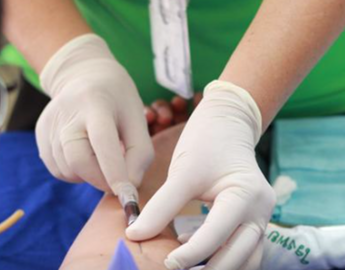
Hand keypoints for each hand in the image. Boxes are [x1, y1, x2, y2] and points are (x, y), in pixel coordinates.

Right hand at [36, 34, 153, 192]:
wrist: (85, 76)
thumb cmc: (118, 100)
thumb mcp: (137, 119)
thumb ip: (139, 153)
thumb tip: (129, 187)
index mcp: (96, 103)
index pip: (102, 141)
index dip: (115, 172)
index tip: (128, 195)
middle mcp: (67, 113)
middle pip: (78, 161)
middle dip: (102, 180)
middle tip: (117, 181)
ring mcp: (49, 124)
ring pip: (67, 170)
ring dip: (90, 176)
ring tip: (101, 157)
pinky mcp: (41, 135)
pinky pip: (58, 169)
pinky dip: (76, 172)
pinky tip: (86, 155)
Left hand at [127, 80, 275, 269]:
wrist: (227, 123)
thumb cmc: (206, 142)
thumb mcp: (183, 173)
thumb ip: (161, 206)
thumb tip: (135, 235)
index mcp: (247, 195)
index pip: (218, 235)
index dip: (191, 255)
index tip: (166, 263)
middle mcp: (261, 211)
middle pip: (239, 257)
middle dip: (208, 269)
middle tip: (175, 269)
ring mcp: (261, 216)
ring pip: (246, 258)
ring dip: (219, 267)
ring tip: (187, 267)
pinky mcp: (253, 217)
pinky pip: (242, 248)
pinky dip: (222, 256)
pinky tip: (195, 250)